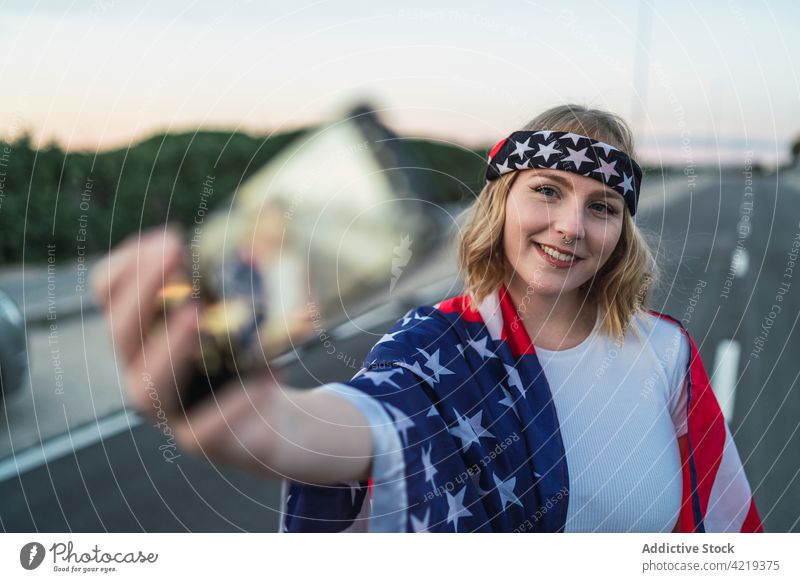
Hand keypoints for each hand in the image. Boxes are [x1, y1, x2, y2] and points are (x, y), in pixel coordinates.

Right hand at [90, 227, 284, 473]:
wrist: (283, 422)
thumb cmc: (257, 359)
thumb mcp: (251, 315)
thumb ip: (248, 281)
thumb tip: (267, 236)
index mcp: (149, 337)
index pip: (110, 297)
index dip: (129, 266)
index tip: (169, 238)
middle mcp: (147, 373)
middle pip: (121, 336)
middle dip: (142, 292)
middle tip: (174, 255)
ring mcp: (171, 412)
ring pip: (146, 389)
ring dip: (167, 348)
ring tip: (194, 317)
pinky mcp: (204, 443)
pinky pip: (205, 430)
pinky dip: (232, 403)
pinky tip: (263, 379)